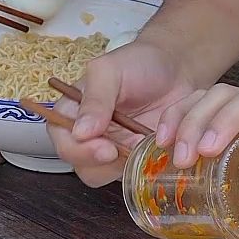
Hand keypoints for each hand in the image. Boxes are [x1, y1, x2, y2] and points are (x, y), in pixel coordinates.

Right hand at [49, 34, 198, 186]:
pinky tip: (156, 149)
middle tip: (129, 148)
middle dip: (103, 162)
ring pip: (105, 174)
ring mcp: (111, 148)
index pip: (61, 140)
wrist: (176, 67)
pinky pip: (131, 175)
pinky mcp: (133, 158)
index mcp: (73, 111)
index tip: (106, 148)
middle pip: (80, 164)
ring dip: (124, 166)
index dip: (79, 150)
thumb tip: (80, 132)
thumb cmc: (139, 62)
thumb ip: (95, 99)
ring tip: (145, 143)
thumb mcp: (111, 71)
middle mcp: (87, 134)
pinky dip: (143, 168)